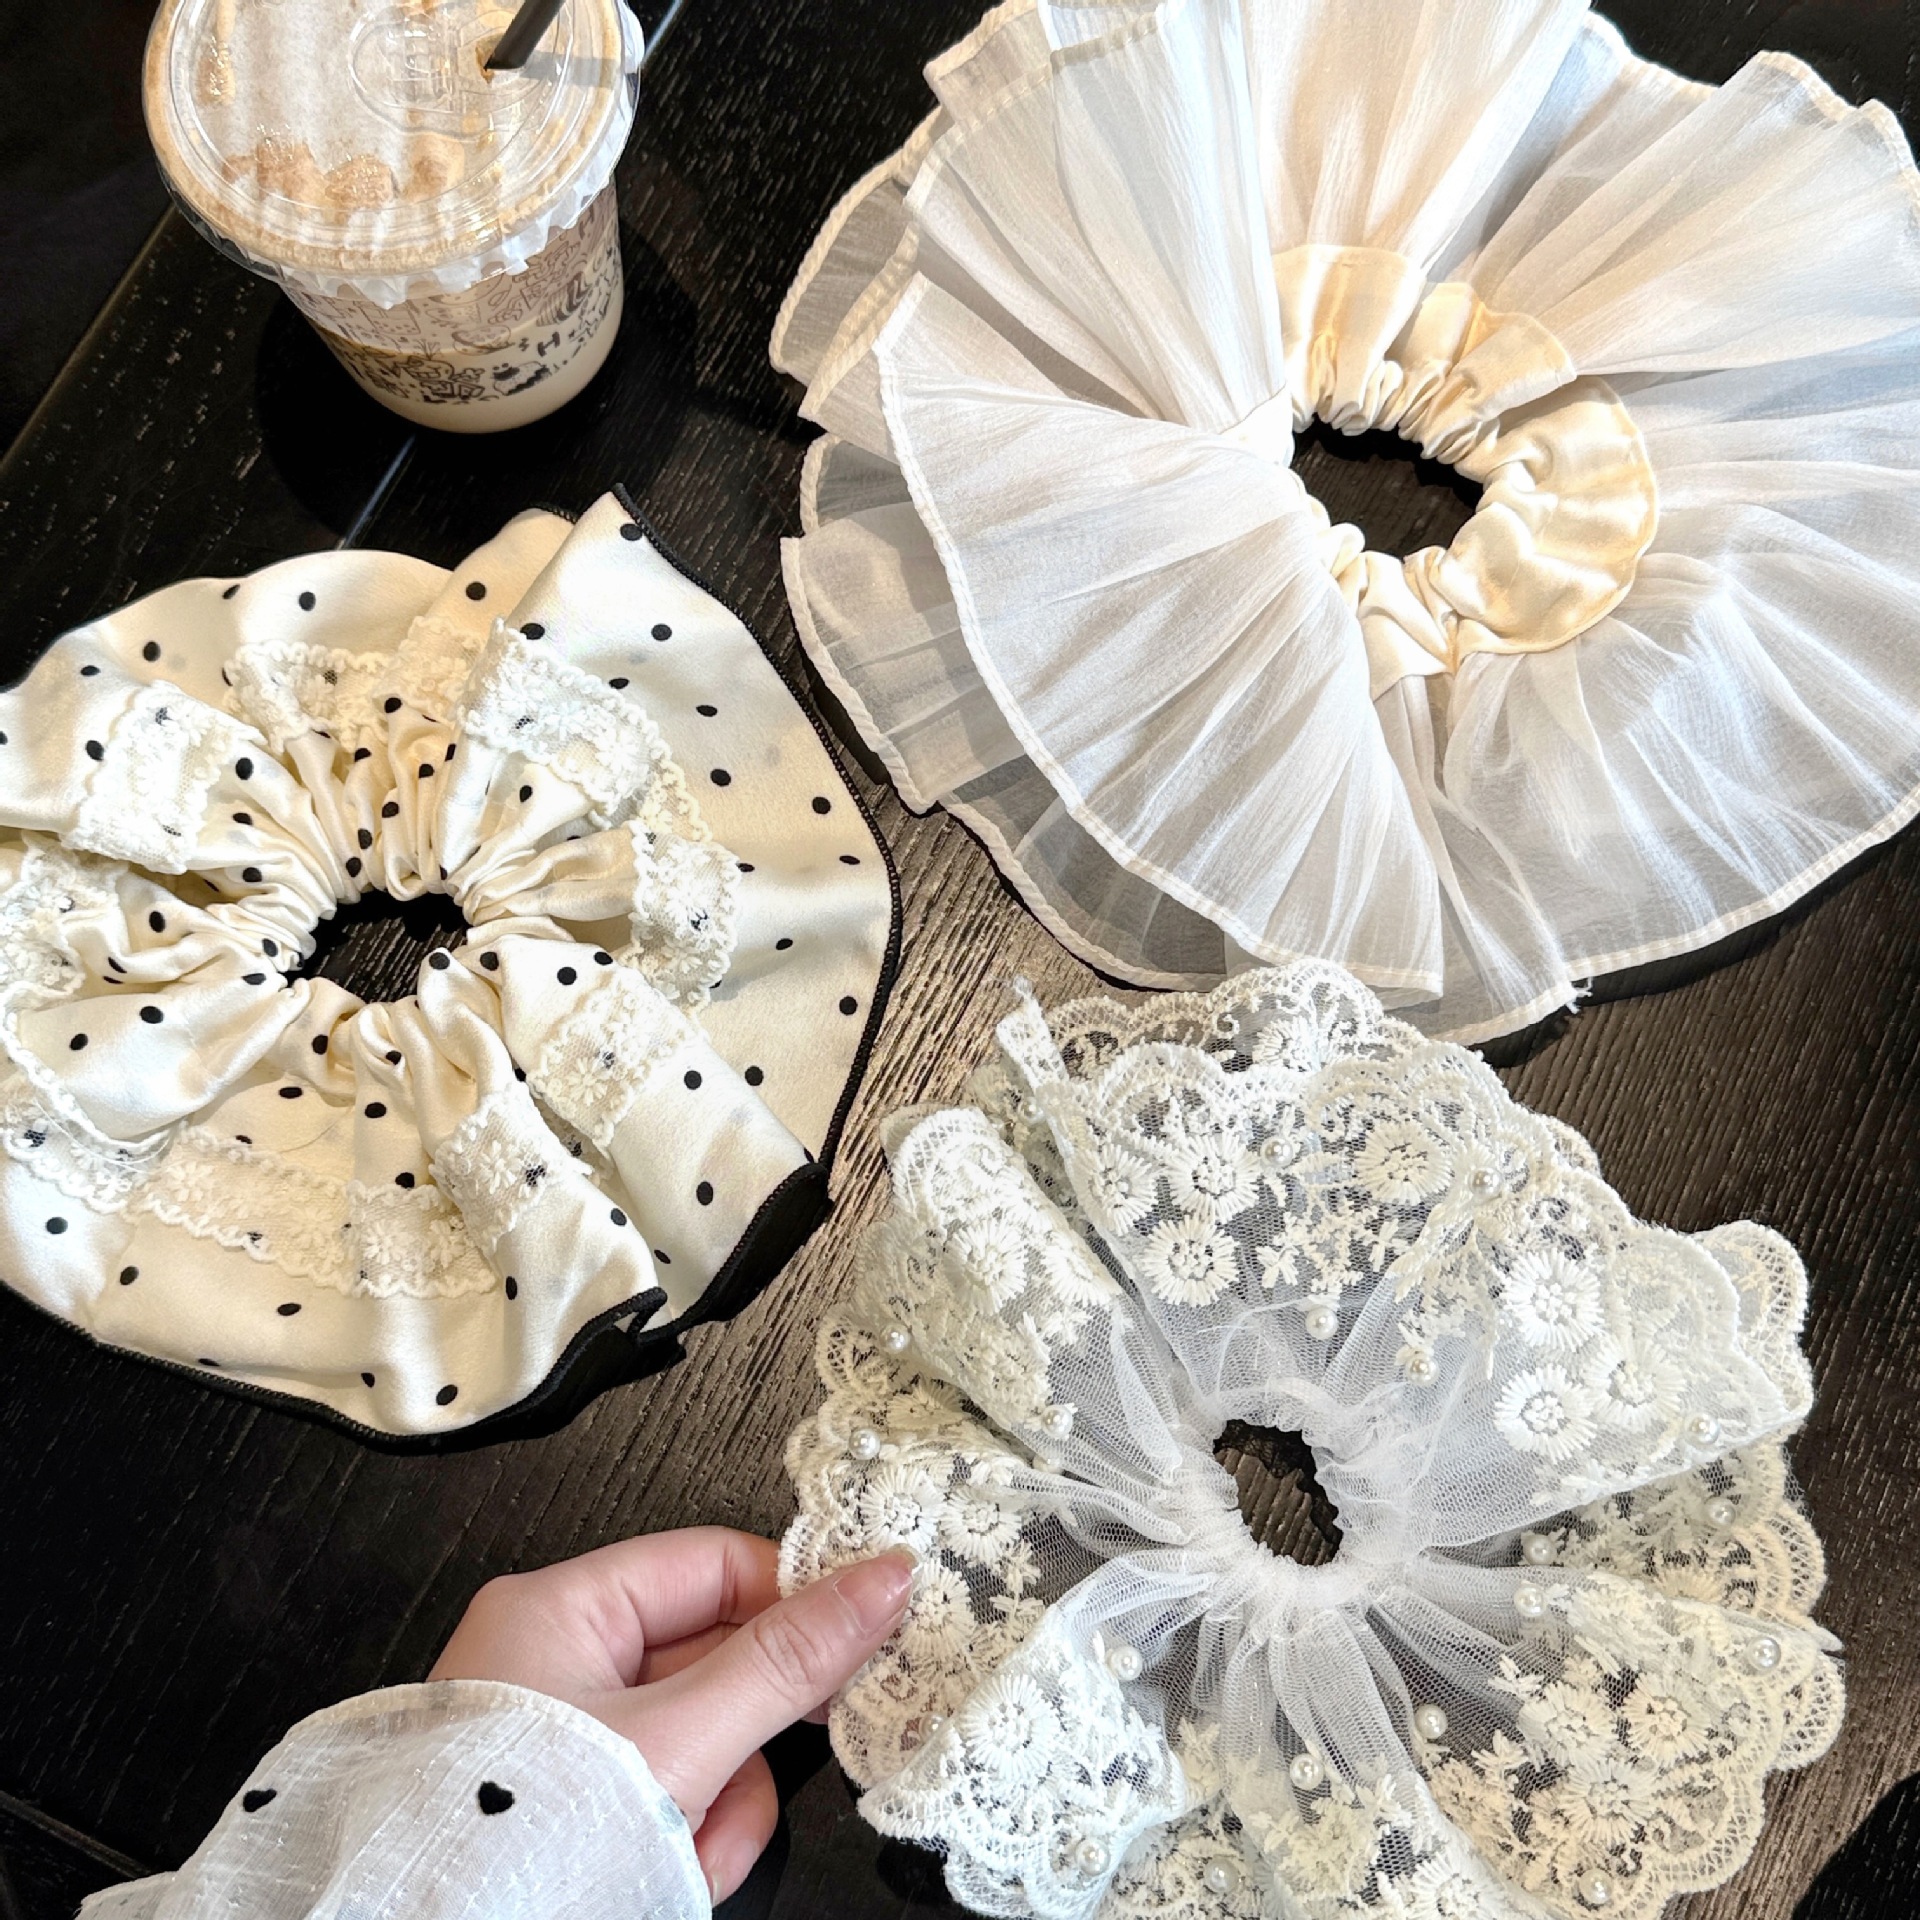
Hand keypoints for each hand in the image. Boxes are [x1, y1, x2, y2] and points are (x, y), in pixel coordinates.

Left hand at [429, 1528, 912, 1903]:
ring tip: (700, 1845)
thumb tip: (884, 1578)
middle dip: (752, 1729)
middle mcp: (560, 1663)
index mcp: (561, 1610)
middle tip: (814, 1739)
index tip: (863, 1629)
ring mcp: (570, 1744)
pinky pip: (673, 1795)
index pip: (712, 1565)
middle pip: (715, 1659)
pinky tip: (680, 1875)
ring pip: (705, 1738)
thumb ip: (787, 1662)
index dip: (793, 1596)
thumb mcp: (679, 1740)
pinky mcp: (580, 1810)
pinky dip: (692, 1838)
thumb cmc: (530, 1837)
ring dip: (727, 1801)